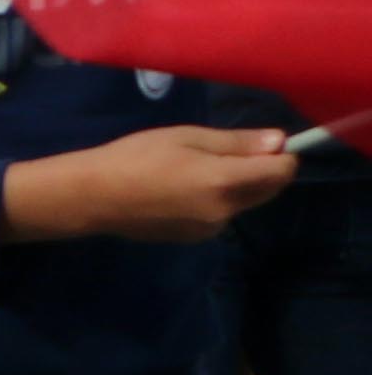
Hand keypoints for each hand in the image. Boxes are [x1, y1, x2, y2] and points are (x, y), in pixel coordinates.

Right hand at [5, 125, 298, 246]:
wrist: (93, 197)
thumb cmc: (135, 157)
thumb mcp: (186, 137)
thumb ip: (236, 143)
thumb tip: (279, 141)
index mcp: (224, 182)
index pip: (282, 171)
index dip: (280, 155)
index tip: (259, 144)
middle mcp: (226, 211)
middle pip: (269, 190)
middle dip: (261, 171)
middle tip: (223, 152)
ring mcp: (211, 229)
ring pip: (243, 202)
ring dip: (236, 186)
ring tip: (193, 170)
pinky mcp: (196, 237)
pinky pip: (221, 214)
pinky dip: (215, 201)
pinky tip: (180, 190)